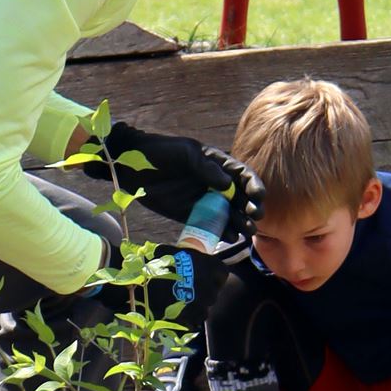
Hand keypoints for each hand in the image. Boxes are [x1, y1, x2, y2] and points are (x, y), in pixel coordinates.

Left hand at [100, 120, 263, 237]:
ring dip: (240, 223)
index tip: (257, 196)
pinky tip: (229, 237)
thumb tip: (228, 184)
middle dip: (250, 208)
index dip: (253, 186)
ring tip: (247, 232)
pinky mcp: (190, 215)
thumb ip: (206, 167)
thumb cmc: (161, 152)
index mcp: (218, 165)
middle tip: (255, 217)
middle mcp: (215, 184)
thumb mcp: (185, 153)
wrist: (133, 166)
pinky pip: (209, 226)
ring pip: (228, 215)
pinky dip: (221, 233)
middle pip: (240, 198)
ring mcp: (204, 201)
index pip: (243, 176)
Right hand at [143, 239, 241, 327]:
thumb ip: (184, 256)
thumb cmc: (154, 265)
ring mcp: (202, 306)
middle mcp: (211, 287)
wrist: (139, 287)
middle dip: (203, 292)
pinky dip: (188, 318)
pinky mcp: (191, 320)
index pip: (222, 273)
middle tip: (187, 289)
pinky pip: (194, 320)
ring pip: (205, 308)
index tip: (203, 276)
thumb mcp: (169, 252)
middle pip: (213, 292)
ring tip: (180, 302)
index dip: (213, 276)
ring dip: (195, 306)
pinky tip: (175, 312)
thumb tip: (182, 256)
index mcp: (210, 267)